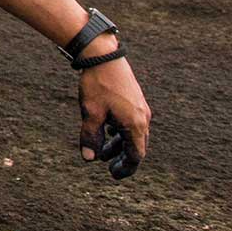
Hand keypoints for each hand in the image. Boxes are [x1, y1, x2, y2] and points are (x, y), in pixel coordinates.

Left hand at [76, 39, 150, 178]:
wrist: (103, 55)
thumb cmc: (97, 85)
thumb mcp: (90, 114)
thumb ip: (90, 137)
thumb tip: (89, 159)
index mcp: (135, 124)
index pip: (136, 155)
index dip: (126, 168)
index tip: (114, 175)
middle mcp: (142, 117)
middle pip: (136, 146)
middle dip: (122, 158)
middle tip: (109, 168)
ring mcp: (140, 108)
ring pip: (132, 133)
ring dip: (119, 144)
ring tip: (102, 152)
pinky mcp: (134, 100)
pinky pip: (131, 122)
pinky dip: (120, 131)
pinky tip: (106, 130)